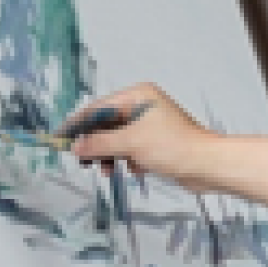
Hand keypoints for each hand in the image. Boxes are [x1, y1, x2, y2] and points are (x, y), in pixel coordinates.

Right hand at [61, 85, 214, 188]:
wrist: (207, 164)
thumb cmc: (174, 146)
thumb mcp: (130, 143)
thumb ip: (99, 144)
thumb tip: (76, 146)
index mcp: (138, 96)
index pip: (98, 108)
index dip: (77, 125)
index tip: (60, 138)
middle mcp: (143, 106)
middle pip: (107, 124)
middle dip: (95, 143)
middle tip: (81, 160)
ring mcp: (151, 124)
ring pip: (118, 139)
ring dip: (110, 155)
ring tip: (105, 170)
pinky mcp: (157, 142)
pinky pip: (132, 149)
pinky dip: (127, 160)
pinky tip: (133, 170)